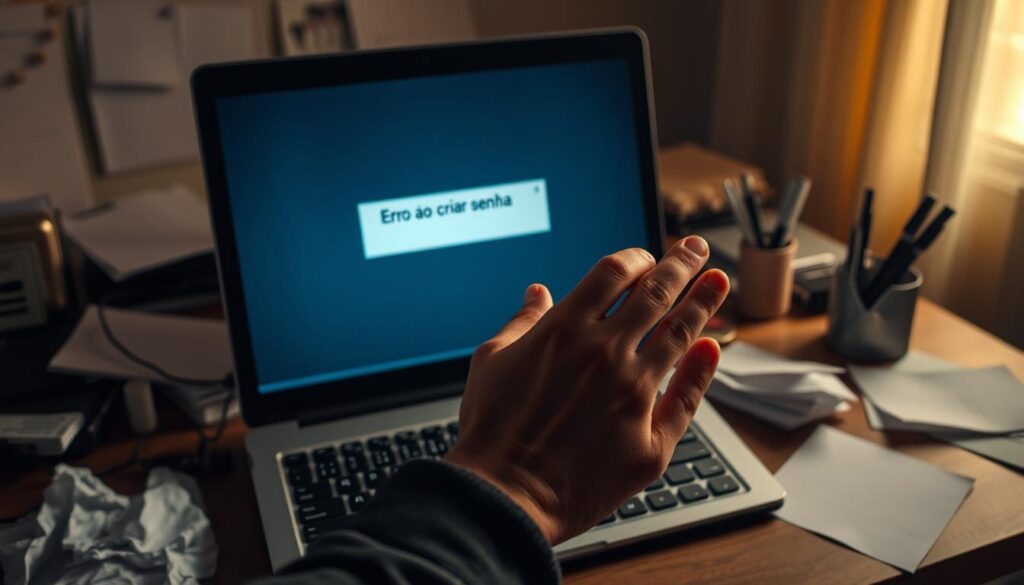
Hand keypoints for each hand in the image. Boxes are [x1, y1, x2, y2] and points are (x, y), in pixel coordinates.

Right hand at [445, 237, 728, 543]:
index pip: (613, 273)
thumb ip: (522, 321)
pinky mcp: (649, 438)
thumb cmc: (490, 431)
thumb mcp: (491, 360)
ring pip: (678, 335)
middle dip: (680, 265)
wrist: (502, 497)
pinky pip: (685, 397)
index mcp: (564, 329)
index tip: (646, 257)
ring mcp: (632, 394)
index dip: (635, 258)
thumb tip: (537, 293)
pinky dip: (701, 368)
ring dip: (702, 303)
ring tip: (719, 281)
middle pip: (655, 294)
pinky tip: (711, 347)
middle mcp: (604, 353)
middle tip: (695, 249)